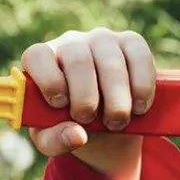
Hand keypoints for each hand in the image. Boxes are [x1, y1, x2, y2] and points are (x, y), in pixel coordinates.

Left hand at [21, 28, 154, 179]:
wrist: (102, 121)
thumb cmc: (68, 124)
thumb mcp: (53, 139)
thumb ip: (55, 140)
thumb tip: (76, 136)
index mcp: (41, 60)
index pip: (37, 56)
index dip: (48, 80)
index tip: (59, 105)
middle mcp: (69, 43)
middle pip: (77, 60)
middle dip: (85, 97)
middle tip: (88, 119)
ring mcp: (101, 39)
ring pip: (110, 62)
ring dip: (116, 98)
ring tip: (116, 121)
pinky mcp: (131, 42)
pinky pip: (140, 56)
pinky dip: (141, 87)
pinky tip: (138, 107)